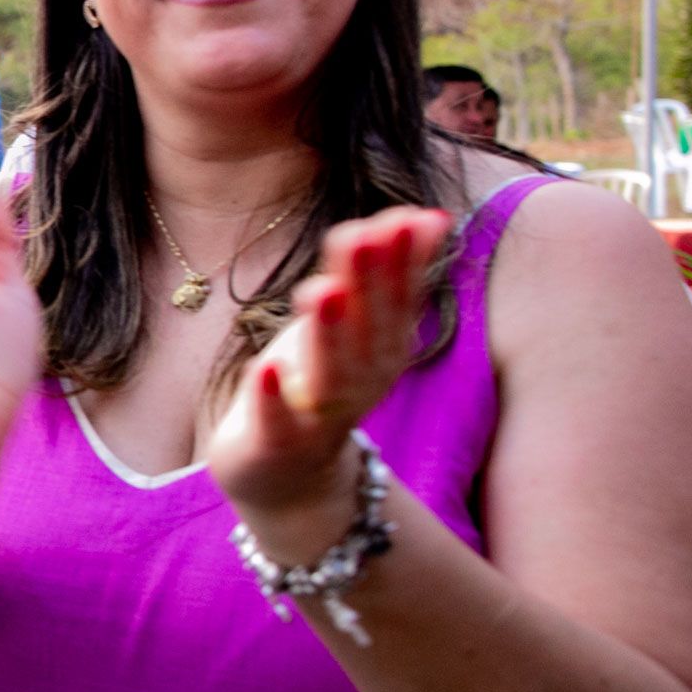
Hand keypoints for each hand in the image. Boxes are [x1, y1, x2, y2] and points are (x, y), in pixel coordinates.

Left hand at [205, 207, 453, 530]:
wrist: (289, 477)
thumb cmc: (319, 381)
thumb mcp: (354, 325)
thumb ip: (386, 271)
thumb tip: (429, 215)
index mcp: (381, 348)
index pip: (396, 300)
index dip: (400, 261)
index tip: (403, 218)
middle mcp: (362, 382)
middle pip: (366, 330)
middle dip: (366, 284)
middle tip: (361, 235)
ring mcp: (320, 417)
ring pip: (329, 374)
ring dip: (327, 334)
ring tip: (321, 290)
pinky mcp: (277, 445)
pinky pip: (278, 424)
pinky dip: (272, 400)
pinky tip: (263, 370)